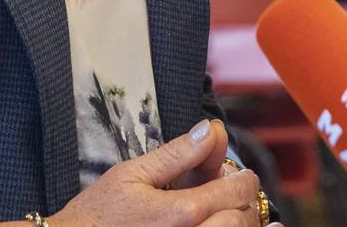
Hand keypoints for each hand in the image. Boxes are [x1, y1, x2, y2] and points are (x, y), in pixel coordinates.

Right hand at [45, 119, 264, 226]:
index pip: (233, 193)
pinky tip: (228, 225)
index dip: (244, 179)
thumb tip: (209, 129)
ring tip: (230, 210)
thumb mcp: (133, 172)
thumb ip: (177, 153)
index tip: (242, 173)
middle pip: (242, 220)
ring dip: (241, 223)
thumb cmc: (100, 212)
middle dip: (245, 203)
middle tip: (234, 190)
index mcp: (180, 212)